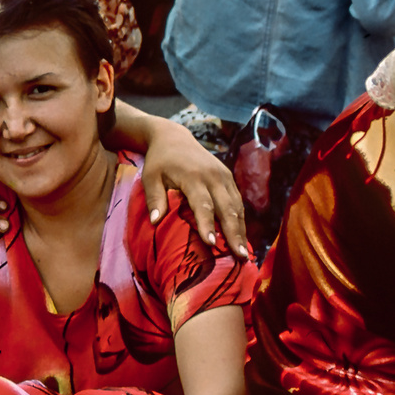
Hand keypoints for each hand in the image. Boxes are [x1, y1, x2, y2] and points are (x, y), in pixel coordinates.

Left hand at [139, 118, 248, 257]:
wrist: (174, 137)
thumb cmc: (159, 161)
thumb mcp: (150, 177)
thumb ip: (154, 199)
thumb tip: (155, 222)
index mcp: (193, 176)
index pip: (203, 204)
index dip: (207, 224)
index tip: (212, 244)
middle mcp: (213, 176)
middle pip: (227, 208)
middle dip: (234, 233)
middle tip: (240, 257)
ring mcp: (224, 176)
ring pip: (236, 206)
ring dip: (241, 230)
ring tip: (244, 254)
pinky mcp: (228, 177)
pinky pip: (237, 201)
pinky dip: (241, 220)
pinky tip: (242, 238)